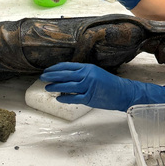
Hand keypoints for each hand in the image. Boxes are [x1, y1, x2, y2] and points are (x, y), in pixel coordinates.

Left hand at [40, 62, 164, 111]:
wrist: (122, 92)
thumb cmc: (108, 83)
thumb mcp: (95, 73)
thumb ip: (82, 74)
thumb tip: (66, 78)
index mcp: (87, 67)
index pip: (67, 66)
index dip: (55, 68)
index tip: (47, 70)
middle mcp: (87, 75)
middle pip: (65, 75)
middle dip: (52, 76)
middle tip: (42, 77)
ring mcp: (88, 86)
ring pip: (67, 86)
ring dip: (55, 87)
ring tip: (47, 88)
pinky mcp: (89, 98)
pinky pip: (73, 98)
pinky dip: (65, 99)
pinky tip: (58, 99)